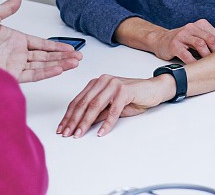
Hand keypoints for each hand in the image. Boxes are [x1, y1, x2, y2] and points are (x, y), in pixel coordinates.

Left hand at [0, 0, 81, 81]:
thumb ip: (7, 8)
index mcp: (15, 40)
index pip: (41, 44)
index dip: (56, 46)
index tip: (70, 48)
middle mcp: (17, 54)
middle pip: (46, 56)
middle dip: (63, 57)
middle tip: (78, 57)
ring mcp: (15, 66)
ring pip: (43, 66)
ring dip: (60, 64)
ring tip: (74, 63)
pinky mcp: (11, 76)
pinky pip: (33, 75)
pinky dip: (47, 72)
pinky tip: (59, 68)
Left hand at [57, 74, 172, 137]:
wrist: (153, 89)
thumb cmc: (132, 97)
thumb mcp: (111, 106)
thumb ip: (97, 113)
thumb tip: (81, 124)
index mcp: (97, 83)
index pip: (78, 100)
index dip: (69, 115)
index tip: (62, 128)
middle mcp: (103, 81)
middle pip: (84, 103)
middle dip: (73, 120)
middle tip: (66, 133)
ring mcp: (113, 84)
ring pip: (95, 105)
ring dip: (85, 122)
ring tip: (79, 134)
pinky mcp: (124, 90)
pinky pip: (113, 109)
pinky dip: (107, 122)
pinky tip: (101, 132)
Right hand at [154, 19, 214, 63]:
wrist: (160, 40)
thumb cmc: (183, 41)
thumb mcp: (197, 36)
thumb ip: (210, 41)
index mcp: (201, 24)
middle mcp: (192, 27)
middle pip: (211, 39)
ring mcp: (182, 35)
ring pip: (200, 44)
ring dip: (206, 56)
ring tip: (208, 64)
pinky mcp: (174, 45)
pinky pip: (186, 55)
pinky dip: (193, 62)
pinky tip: (196, 66)